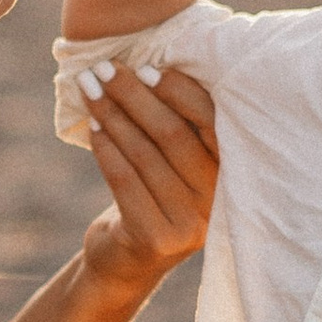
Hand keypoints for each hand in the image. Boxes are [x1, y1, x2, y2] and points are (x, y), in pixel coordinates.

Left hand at [74, 64, 219, 295]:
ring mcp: (188, 223)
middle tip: (105, 68)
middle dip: (135, 96)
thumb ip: (180, 123)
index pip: (211, 121)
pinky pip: (124, 180)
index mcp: (232, 172)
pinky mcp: (156, 239)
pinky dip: (105, 148)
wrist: (131, 262)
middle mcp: (216, 199)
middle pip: (172, 135)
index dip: (178, 91)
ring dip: (112, 114)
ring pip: (144, 154)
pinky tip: (92, 124)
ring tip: (89, 87)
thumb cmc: (155, 193)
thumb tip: (152, 59)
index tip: (146, 66)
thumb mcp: (178, 162)